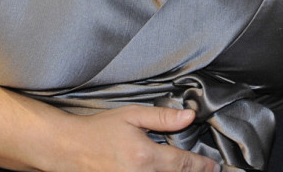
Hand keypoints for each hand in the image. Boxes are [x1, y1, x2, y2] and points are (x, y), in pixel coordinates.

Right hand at [66, 107, 217, 171]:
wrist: (69, 149)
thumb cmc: (98, 130)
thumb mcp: (131, 115)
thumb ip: (162, 118)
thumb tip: (190, 116)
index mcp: (146, 156)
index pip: (185, 164)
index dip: (203, 166)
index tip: (213, 166)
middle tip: (209, 171)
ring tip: (190, 171)